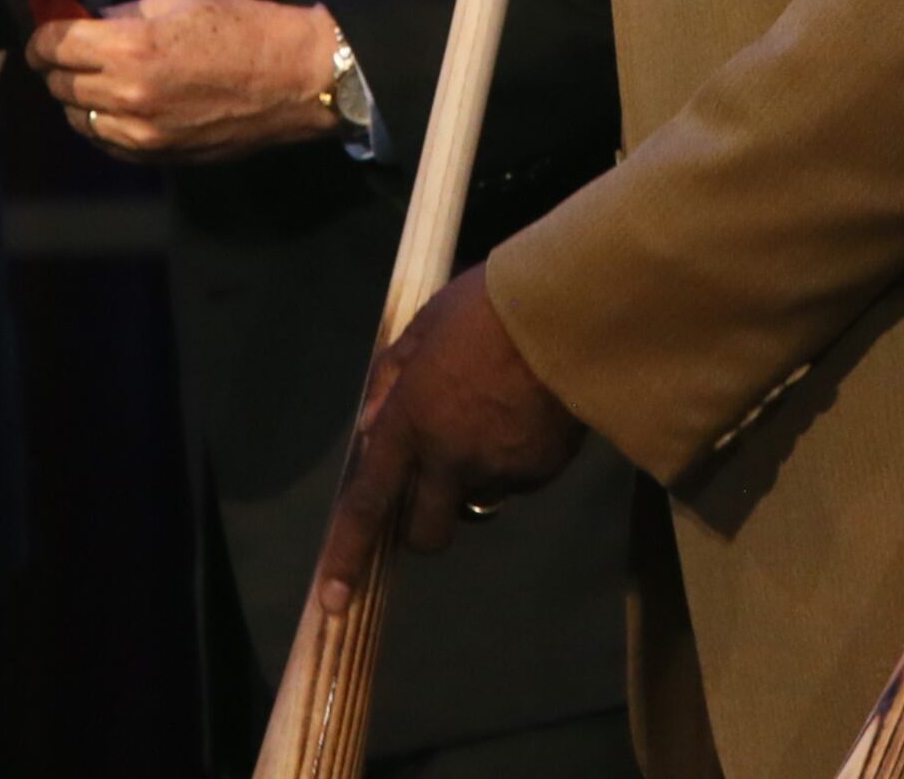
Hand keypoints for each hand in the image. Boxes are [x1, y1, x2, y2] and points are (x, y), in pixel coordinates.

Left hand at [29, 0, 342, 162]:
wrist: (295, 78)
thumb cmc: (242, 27)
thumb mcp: (177, 3)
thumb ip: (122, 16)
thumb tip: (84, 23)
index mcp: (130, 48)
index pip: (53, 45)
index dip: (43, 34)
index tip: (47, 29)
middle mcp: (126, 97)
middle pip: (58, 83)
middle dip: (58, 63)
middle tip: (74, 49)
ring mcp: (140, 135)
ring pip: (75, 118)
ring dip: (78, 96)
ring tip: (99, 78)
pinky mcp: (156, 158)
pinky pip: (104, 142)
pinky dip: (101, 123)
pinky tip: (119, 105)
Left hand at [312, 267, 586, 604]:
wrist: (570, 311)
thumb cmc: (490, 305)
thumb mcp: (426, 326)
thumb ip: (393, 378)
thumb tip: (371, 424)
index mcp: (411, 423)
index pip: (368, 503)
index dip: (346, 554)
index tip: (333, 600)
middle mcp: (449, 459)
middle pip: (426, 531)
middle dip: (424, 522)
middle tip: (435, 484)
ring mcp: (498, 470)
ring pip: (475, 500)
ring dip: (474, 478)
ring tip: (497, 417)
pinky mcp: (541, 472)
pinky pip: (517, 481)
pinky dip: (515, 460)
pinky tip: (529, 413)